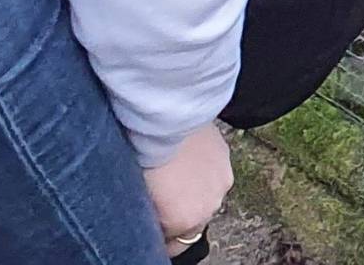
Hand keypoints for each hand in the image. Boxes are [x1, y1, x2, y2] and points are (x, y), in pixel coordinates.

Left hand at [143, 124, 232, 248]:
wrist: (163, 118)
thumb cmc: (143, 156)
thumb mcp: (137, 196)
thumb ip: (150, 215)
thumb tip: (151, 218)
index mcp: (185, 220)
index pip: (176, 245)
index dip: (162, 235)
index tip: (152, 226)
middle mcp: (209, 206)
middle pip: (193, 220)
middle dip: (178, 212)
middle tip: (159, 196)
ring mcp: (221, 182)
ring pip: (206, 196)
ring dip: (193, 191)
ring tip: (173, 173)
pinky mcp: (226, 158)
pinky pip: (213, 174)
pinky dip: (202, 170)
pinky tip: (185, 157)